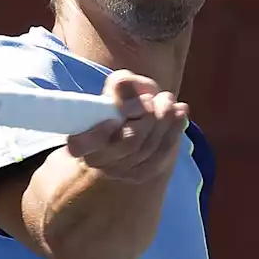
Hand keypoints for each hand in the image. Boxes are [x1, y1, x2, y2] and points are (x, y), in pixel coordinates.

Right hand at [65, 70, 187, 183]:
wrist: (137, 116)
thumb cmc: (124, 97)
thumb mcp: (120, 84)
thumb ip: (123, 86)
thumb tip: (133, 105)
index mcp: (80, 139)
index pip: (79, 146)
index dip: (98, 134)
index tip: (114, 118)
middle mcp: (96, 160)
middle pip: (128, 143)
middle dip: (149, 117)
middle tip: (157, 98)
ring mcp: (118, 171)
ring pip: (147, 148)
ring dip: (164, 120)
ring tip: (168, 100)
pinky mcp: (139, 174)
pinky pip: (161, 155)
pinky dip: (174, 131)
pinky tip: (180, 113)